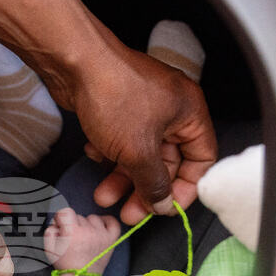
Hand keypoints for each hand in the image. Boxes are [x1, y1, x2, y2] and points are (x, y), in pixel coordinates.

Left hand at [0, 0, 215, 225]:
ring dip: (122, 177)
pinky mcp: (118, 108)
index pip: (201, 160)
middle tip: (128, 213)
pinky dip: (109, 152)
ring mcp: (144, 107)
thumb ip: (154, 183)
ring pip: (140, 153)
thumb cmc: (115, 98)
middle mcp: (171, 110)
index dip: (185, 188)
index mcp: (190, 113)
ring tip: (101, 196)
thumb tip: (162, 205)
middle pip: (167, 162)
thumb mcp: (138, 151)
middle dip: (145, 189)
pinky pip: (121, 140)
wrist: (74, 62)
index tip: (165, 208)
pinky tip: (92, 153)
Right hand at [44, 208, 120, 275]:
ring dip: (88, 224)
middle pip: (79, 216)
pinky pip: (112, 222)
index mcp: (72, 233)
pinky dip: (106, 221)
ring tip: (84, 236)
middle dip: (73, 224)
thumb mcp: (49, 247)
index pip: (66, 211)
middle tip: (72, 237)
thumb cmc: (65, 264)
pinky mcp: (111, 239)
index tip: (61, 226)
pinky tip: (100, 227)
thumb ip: (50, 230)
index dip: (61, 218)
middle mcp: (89, 232)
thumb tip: (57, 222)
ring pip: (93, 218)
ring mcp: (102, 235)